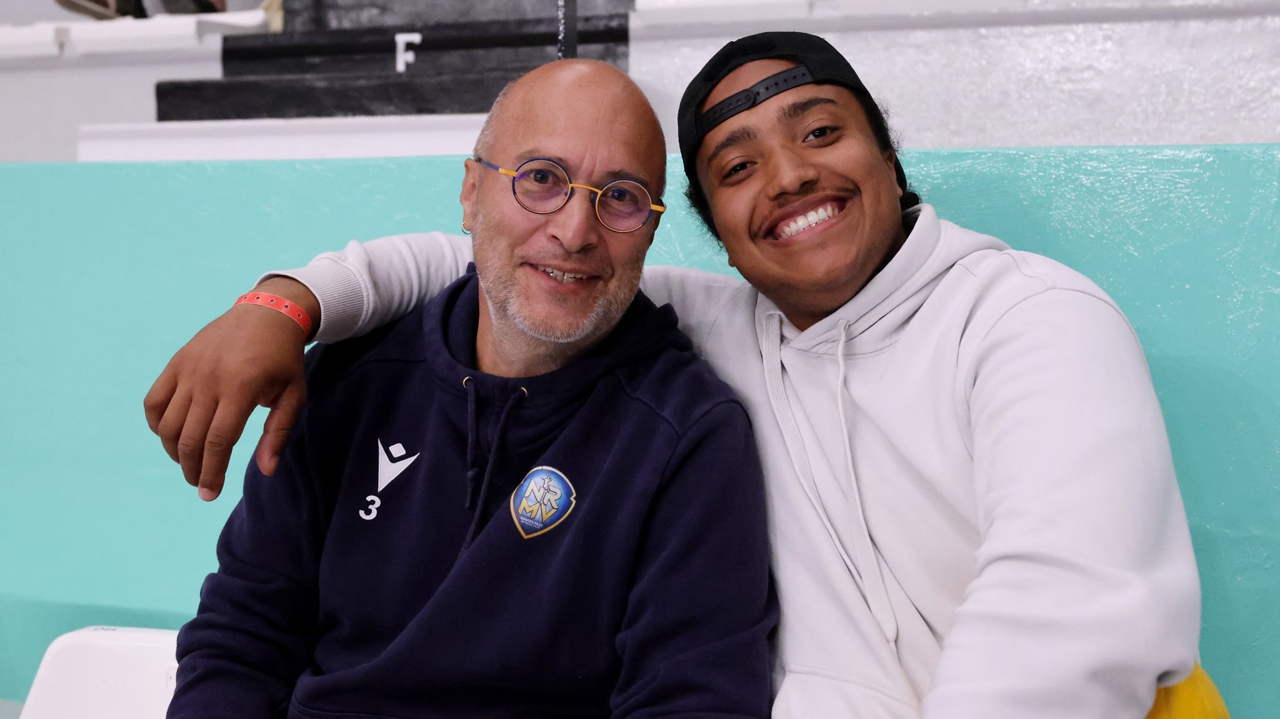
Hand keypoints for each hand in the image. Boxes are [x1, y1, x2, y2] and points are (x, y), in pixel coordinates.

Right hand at [144, 278, 318, 500]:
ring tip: (190, 463)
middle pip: (190, 439)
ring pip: (167, 424)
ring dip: (174, 452)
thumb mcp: (294, 395)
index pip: (218, 442)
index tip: (210, 495)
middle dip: (193, 470)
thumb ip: (278, 433)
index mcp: (242, 388)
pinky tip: (172, 435)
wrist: (267, 313)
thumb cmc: (283, 359)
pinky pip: (154, 401)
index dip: (212, 473)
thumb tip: (266, 470)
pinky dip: (157, 424)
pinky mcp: (176, 363)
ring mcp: (189, 370)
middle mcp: (210, 379)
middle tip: (201, 485)